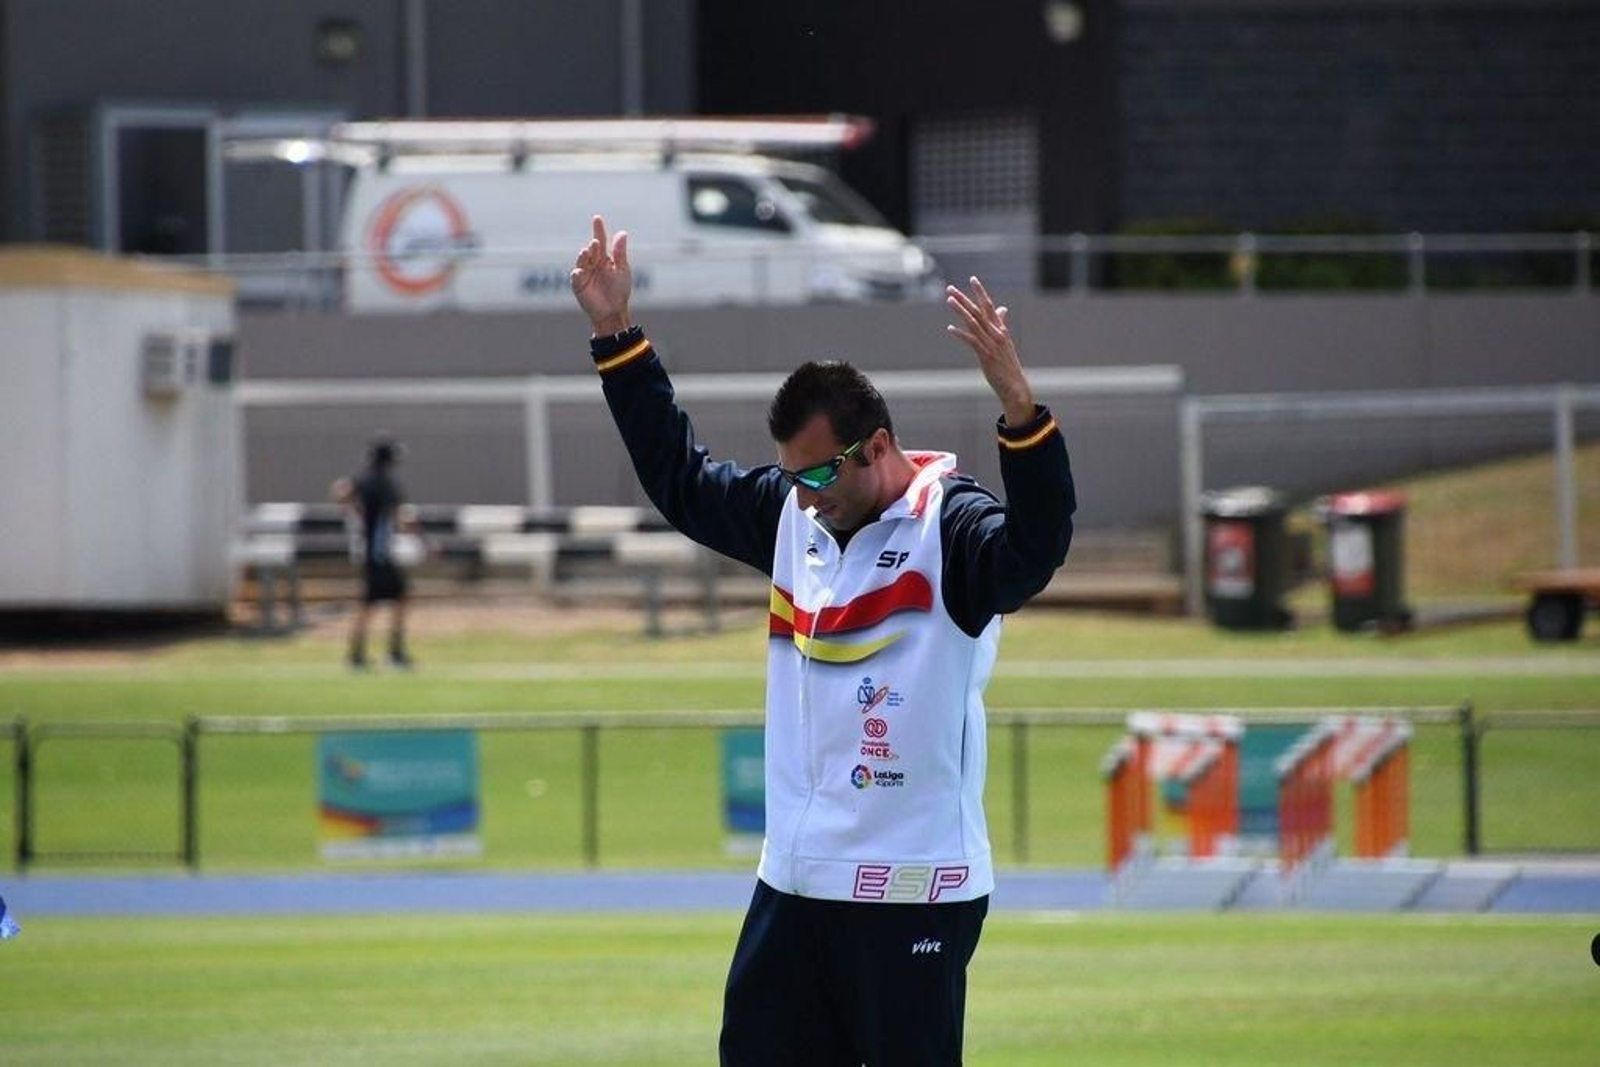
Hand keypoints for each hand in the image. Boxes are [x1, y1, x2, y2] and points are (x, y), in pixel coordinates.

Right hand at [570, 215, 632, 335]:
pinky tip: (580, 271)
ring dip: (583, 256)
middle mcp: (593, 263)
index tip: (597, 218)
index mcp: (604, 258)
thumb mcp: (622, 270)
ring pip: (582, 260)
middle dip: (593, 246)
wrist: (613, 311)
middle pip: (591, 250)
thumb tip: (622, 233)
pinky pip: (576, 277)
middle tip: (596, 244)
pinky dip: (577, 273)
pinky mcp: (578, 285)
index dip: (598, 230)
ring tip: (587, 252)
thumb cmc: (619, 290)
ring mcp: (584, 273)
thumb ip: (620, 253)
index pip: (600, 241)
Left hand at [945, 277, 1035, 426]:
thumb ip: (1001, 324)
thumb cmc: (1008, 365)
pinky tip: (950, 328)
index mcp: (1001, 329)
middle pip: (979, 311)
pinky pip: (972, 341)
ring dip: (961, 310)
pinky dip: (961, 333)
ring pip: (974, 322)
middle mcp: (997, 333)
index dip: (980, 292)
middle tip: (950, 288)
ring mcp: (991, 343)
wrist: (1016, 386)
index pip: (989, 306)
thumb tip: (1002, 309)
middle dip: (964, 298)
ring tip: (949, 300)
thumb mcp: (1005, 341)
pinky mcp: (986, 355)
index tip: (973, 279)